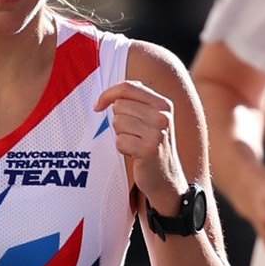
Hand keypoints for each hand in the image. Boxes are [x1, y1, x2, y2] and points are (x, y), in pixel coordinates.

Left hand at [95, 76, 190, 217]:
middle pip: (120, 105)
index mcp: (163, 104)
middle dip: (118, 121)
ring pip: (118, 123)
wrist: (167, 178)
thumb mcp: (151, 119)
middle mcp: (162, 116)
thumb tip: (111, 94)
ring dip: (121, 136)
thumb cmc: (152, 146)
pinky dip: (122, 149)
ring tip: (135, 144)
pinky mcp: (149, 150)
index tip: (97, 106)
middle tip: (132, 135)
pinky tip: (135, 155)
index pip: (128, 87)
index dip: (108, 94)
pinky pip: (120, 141)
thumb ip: (136, 101)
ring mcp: (157, 133)